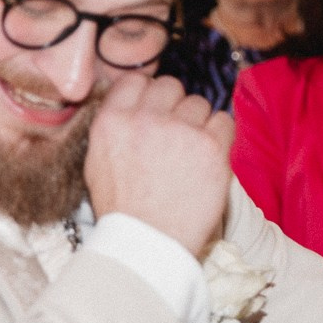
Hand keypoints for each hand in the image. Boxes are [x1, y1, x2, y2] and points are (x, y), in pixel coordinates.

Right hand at [84, 72, 234, 255]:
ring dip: (199, 123)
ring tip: (192, 153)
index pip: (137, 80)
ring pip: (199, 103)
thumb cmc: (124, 210)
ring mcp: (180, 130)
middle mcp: (145, 119)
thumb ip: (114, 127)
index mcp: (113, 120)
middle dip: (175, 107)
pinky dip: (221, 136)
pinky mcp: (211, 146)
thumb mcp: (98, 162)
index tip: (157, 111)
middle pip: (171, 86)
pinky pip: (225, 121)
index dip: (150, 93)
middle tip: (177, 135)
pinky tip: (211, 157)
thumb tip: (133, 103)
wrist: (150, 242)